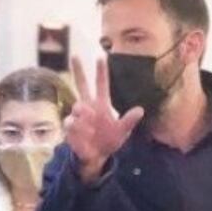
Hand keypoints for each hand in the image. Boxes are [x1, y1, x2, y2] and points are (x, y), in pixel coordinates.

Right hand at [65, 57, 144, 181]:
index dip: (101, 72)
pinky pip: (71, 122)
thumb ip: (129, 120)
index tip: (101, 57)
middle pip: (82, 84)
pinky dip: (77, 127)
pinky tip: (84, 133)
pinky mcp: (71, 126)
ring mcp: (78, 115)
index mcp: (101, 104)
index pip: (101, 84)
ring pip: (76, 106)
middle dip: (78, 70)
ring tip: (89, 122)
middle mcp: (88, 106)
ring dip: (82, 112)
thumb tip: (140, 110)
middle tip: (75, 55)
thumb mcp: (122, 131)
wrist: (96, 156)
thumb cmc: (109, 140)